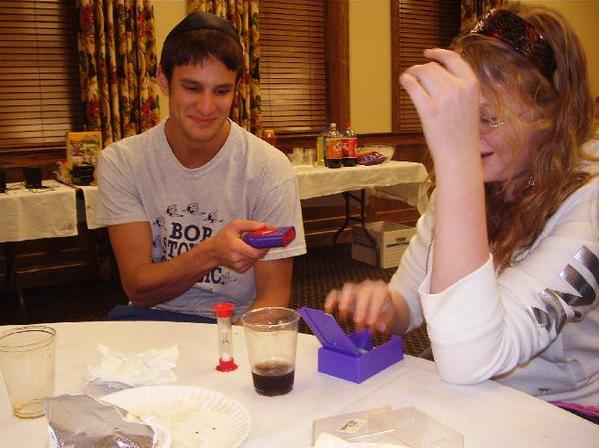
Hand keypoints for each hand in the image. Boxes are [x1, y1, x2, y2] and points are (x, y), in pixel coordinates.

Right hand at [207, 220, 267, 272]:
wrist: (213, 251)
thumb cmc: (223, 237)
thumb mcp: (235, 225)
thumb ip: (250, 225)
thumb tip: (265, 226)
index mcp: (235, 246)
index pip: (255, 252)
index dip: (264, 247)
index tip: (267, 240)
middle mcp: (236, 258)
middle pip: (257, 256)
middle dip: (261, 248)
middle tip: (260, 241)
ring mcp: (238, 265)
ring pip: (255, 259)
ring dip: (256, 252)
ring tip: (249, 245)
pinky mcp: (240, 269)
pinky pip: (252, 262)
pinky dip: (252, 257)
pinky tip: (245, 251)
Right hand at [324, 280, 396, 332]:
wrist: (382, 303)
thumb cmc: (385, 310)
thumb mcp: (390, 316)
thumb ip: (386, 321)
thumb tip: (381, 327)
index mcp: (381, 289)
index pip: (378, 295)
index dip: (374, 310)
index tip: (371, 325)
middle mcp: (367, 286)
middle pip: (362, 292)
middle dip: (360, 309)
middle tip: (359, 326)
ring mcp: (355, 288)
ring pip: (348, 288)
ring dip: (345, 302)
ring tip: (344, 317)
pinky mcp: (344, 294)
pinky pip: (335, 293)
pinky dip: (331, 301)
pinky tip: (329, 311)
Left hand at [400, 48, 479, 165]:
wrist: (459, 155)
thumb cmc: (463, 133)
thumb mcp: (470, 104)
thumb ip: (459, 88)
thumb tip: (438, 73)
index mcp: (472, 85)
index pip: (454, 58)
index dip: (438, 53)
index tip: (428, 53)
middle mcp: (459, 88)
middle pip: (434, 67)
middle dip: (422, 68)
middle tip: (414, 73)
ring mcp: (444, 99)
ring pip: (422, 73)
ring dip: (412, 72)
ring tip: (409, 78)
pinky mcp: (428, 109)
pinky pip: (412, 85)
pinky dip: (406, 80)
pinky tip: (404, 82)